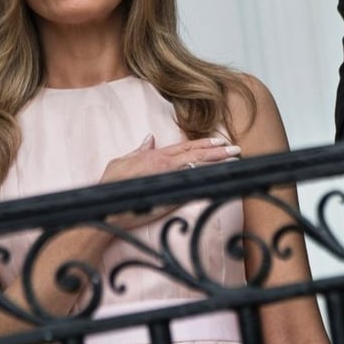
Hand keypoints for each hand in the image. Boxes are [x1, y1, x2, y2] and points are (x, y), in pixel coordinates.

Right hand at [99, 134, 240, 227]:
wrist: (107, 205)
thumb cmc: (110, 184)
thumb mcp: (121, 161)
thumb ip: (138, 150)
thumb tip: (149, 138)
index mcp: (154, 156)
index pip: (185, 147)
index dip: (204, 144)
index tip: (220, 141)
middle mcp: (165, 165)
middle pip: (197, 155)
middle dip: (219, 152)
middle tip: (237, 149)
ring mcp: (169, 181)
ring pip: (200, 169)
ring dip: (219, 165)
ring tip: (236, 162)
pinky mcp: (172, 197)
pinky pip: (195, 187)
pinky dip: (210, 183)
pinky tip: (222, 181)